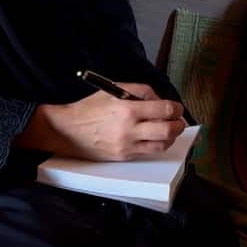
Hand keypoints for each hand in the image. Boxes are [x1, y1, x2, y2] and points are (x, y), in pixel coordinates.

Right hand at [20, 83, 185, 160]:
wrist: (68, 130)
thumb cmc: (90, 108)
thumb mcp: (115, 89)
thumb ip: (141, 91)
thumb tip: (160, 100)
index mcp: (128, 109)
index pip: (164, 109)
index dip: (177, 108)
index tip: (177, 108)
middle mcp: (129, 129)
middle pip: (167, 130)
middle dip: (178, 125)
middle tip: (179, 121)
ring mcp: (127, 145)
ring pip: (161, 145)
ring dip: (171, 137)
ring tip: (170, 130)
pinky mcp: (123, 156)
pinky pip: (148, 152)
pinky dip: (157, 145)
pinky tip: (156, 138)